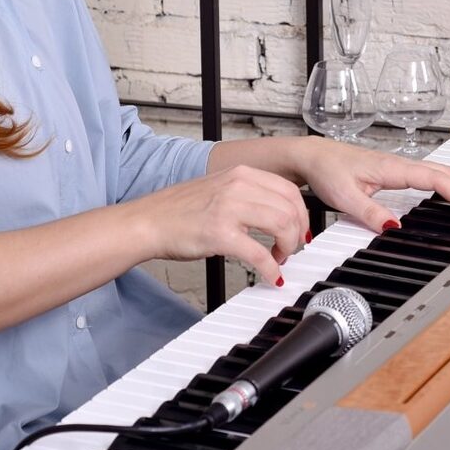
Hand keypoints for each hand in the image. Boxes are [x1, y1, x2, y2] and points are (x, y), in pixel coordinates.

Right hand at [129, 165, 307, 285]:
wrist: (147, 222)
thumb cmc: (178, 210)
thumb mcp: (219, 188)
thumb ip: (247, 194)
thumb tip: (275, 212)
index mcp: (241, 174)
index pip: (289, 190)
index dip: (301, 214)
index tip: (301, 229)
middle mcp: (238, 186)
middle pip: (290, 208)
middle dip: (297, 233)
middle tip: (291, 248)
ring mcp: (229, 209)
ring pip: (282, 226)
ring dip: (288, 247)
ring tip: (279, 258)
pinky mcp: (220, 234)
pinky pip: (259, 254)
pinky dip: (270, 268)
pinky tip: (270, 275)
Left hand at [294, 137, 449, 231]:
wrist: (314, 156)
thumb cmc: (328, 171)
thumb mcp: (344, 197)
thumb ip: (370, 212)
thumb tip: (394, 228)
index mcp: (393, 168)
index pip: (434, 179)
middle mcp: (401, 165)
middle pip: (446, 173)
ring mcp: (401, 167)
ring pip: (441, 172)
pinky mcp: (397, 172)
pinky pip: (432, 175)